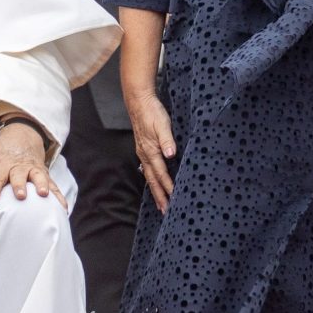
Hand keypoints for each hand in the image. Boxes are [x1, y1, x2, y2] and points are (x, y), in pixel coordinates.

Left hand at [0, 119, 57, 203]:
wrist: (22, 135)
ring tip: (43, 195)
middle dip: (19, 185)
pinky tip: (63, 208)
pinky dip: (59, 196)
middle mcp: (18, 167)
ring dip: (41, 185)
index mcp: (3, 165)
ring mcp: (33, 169)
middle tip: (20, 195)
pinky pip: (53, 185)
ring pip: (38, 177)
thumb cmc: (3, 154)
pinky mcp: (45, 173)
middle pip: (18, 176)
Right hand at [126, 87, 176, 212]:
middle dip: (159, 196)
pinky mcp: (143, 149)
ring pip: (149, 176)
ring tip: (160, 202)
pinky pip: (148, 169)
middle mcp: (145, 155)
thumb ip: (167, 139)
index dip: (168, 187)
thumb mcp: (162, 124)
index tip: (174, 198)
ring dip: (155, 190)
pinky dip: (152, 180)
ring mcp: (143, 153)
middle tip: (165, 210)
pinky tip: (154, 182)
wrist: (138, 102)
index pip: (161, 173)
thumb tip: (171, 154)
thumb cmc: (152, 112)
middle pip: (152, 180)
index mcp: (151, 150)